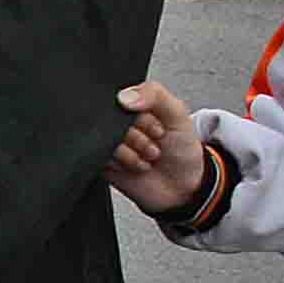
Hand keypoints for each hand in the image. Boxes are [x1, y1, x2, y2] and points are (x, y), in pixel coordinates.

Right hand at [107, 80, 211, 211]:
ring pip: (106, 139)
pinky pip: (100, 156)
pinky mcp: (103, 161)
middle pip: (112, 120)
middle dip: (138, 136)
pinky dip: (122, 163)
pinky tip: (136, 166)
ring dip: (132, 152)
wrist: (183, 187)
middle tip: (155, 142)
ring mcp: (111, 142)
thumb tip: (123, 96)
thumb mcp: (178, 114)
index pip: (123, 99)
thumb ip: (155, 94)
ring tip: (148, 156)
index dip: (141, 116)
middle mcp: (120, 123)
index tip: (159, 127)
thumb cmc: (182, 150)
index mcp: (136, 105)